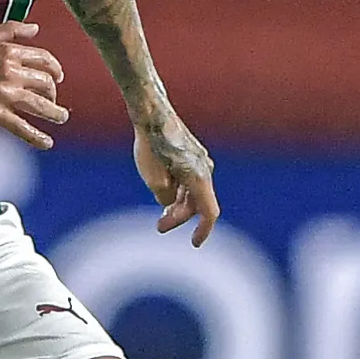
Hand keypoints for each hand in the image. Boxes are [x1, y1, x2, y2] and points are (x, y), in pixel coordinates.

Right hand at [0, 22, 69, 148]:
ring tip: (61, 118)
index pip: (44, 60)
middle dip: (53, 94)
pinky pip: (22, 127)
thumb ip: (11, 29)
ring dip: (56, 114)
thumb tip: (35, 28)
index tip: (58, 77)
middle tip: (52, 101)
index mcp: (10, 53)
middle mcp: (11, 72)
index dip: (55, 70)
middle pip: (46, 84)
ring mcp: (4, 94)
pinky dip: (37, 137)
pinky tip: (46, 142)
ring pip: (40, 105)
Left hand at [134, 116, 219, 244]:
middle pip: (196, 204)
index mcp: (198, 177)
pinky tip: (164, 193)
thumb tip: (169, 202)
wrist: (152, 115)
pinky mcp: (192, 156)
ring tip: (160, 213)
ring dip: (178, 205)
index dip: (204, 230)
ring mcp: (200, 162)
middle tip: (159, 226)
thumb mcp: (153, 179)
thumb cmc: (151, 145)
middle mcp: (205, 169)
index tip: (195, 244)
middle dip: (179, 217)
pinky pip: (190, 181)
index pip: (208, 212)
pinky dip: (179, 191)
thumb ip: (165, 197)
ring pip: (193, 192)